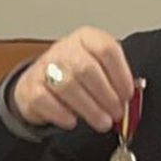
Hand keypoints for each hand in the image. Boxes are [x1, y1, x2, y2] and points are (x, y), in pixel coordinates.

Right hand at [12, 27, 135, 132]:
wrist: (39, 80)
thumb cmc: (75, 74)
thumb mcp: (98, 67)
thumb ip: (114, 79)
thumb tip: (129, 100)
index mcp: (86, 38)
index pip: (106, 49)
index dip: (120, 74)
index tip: (127, 94)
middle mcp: (64, 48)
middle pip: (87, 69)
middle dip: (106, 95)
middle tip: (116, 113)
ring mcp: (45, 66)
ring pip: (68, 86)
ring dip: (89, 108)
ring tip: (102, 122)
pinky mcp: (30, 87)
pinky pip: (46, 100)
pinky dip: (62, 114)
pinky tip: (73, 122)